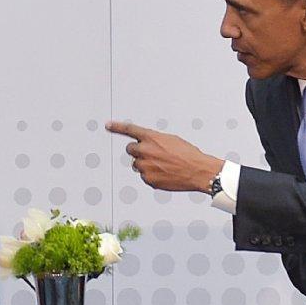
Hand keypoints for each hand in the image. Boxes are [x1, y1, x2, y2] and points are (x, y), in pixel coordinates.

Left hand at [106, 120, 224, 191]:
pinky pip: (144, 176)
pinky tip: (165, 174)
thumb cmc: (188, 154)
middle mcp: (145, 150)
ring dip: (145, 164)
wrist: (198, 171)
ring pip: (136, 164)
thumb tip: (146, 147)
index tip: (108, 125)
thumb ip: (154, 141)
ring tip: (162, 165)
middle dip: (138, 151)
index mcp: (151, 137)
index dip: (117, 127)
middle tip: (151, 154)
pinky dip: (151, 175)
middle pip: (130, 149)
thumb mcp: (171, 140)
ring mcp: (145, 166)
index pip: (130, 129)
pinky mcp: (147, 179)